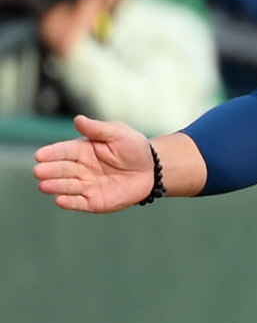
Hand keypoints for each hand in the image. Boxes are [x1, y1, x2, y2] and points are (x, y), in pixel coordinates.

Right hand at [33, 115, 154, 211]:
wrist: (152, 169)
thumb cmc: (134, 147)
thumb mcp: (118, 133)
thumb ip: (98, 129)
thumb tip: (78, 119)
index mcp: (83, 150)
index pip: (63, 151)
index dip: (51, 154)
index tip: (39, 155)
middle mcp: (81, 168)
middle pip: (61, 169)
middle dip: (49, 171)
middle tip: (39, 171)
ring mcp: (87, 185)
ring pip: (67, 186)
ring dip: (55, 186)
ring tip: (44, 185)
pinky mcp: (95, 201)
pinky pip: (79, 203)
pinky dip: (69, 202)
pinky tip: (60, 200)